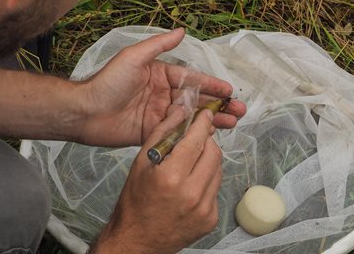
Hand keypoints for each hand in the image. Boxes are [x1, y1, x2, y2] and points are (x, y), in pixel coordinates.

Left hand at [77, 28, 245, 146]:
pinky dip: (194, 134)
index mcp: (161, 76)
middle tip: (239, 110)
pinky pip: (178, 133)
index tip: (229, 90)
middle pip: (196, 100)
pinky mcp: (154, 133)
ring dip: (212, 120)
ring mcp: (160, 115)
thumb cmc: (108, 82)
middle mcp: (164, 95)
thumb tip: (181, 31)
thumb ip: (158, 45)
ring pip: (191, 118)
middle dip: (218, 105)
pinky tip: (211, 136)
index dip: (211, 85)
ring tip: (233, 123)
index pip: (192, 80)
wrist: (85, 112)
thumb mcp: (133, 58)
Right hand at [90, 107, 222, 252]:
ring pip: (218, 170)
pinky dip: (206, 181)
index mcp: (171, 177)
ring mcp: (204, 209)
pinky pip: (216, 189)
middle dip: (207, 141)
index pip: (196, 141)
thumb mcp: (141, 163)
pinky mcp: (211, 219)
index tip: (206, 115)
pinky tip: (191, 184)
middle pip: (214, 153)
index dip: (203, 124)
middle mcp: (191, 194)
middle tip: (196, 139)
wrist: (137, 241)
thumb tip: (179, 113)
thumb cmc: (135, 202)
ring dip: (208, 160)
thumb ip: (162, 134)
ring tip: (191, 163)